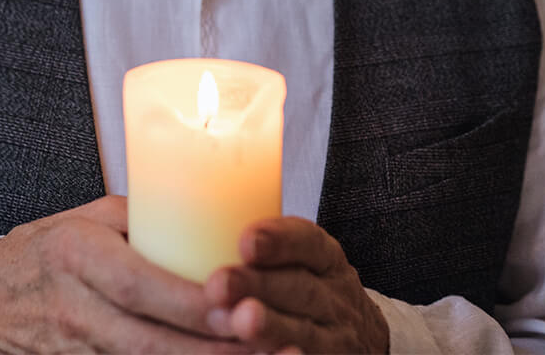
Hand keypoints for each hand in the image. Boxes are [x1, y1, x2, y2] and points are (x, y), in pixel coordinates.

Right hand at [0, 195, 250, 353]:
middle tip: (267, 340)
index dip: (188, 301)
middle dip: (211, 347)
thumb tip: (205, 214)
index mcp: (77, 255)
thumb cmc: (48, 248)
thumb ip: (143, 218)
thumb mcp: (88, 217)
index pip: (137, 285)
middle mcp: (78, 308)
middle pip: (150, 341)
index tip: (236, 302)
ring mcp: (80, 349)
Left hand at [203, 217, 389, 353]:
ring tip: (238, 321)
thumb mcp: (301, 261)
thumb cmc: (308, 288)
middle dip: (259, 285)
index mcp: (326, 260)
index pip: (308, 242)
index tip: (246, 241)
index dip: (279, 240)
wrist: (361, 341)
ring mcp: (338, 339)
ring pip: (306, 334)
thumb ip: (261, 246)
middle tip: (219, 284)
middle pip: (301, 289)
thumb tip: (183, 203)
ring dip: (271, 328)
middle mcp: (336, 298)